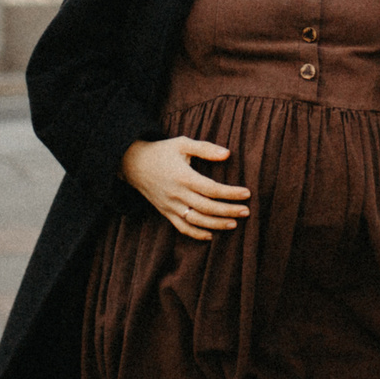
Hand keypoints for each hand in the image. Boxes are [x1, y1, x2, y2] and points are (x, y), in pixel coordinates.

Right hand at [120, 137, 250, 240]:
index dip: (230, 193)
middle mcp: (177, 194)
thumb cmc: (161, 151)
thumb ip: (205, 148)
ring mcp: (170, 205)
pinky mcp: (165, 212)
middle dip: (229, 211)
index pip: (212, 189)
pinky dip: (196, 234)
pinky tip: (210, 235)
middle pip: (207, 207)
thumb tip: (227, 154)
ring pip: (196, 220)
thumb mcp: (182, 143)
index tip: (247, 193)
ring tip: (234, 224)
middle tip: (246, 211)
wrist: (132, 163)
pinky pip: (181, 227)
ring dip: (216, 224)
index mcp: (183, 176)